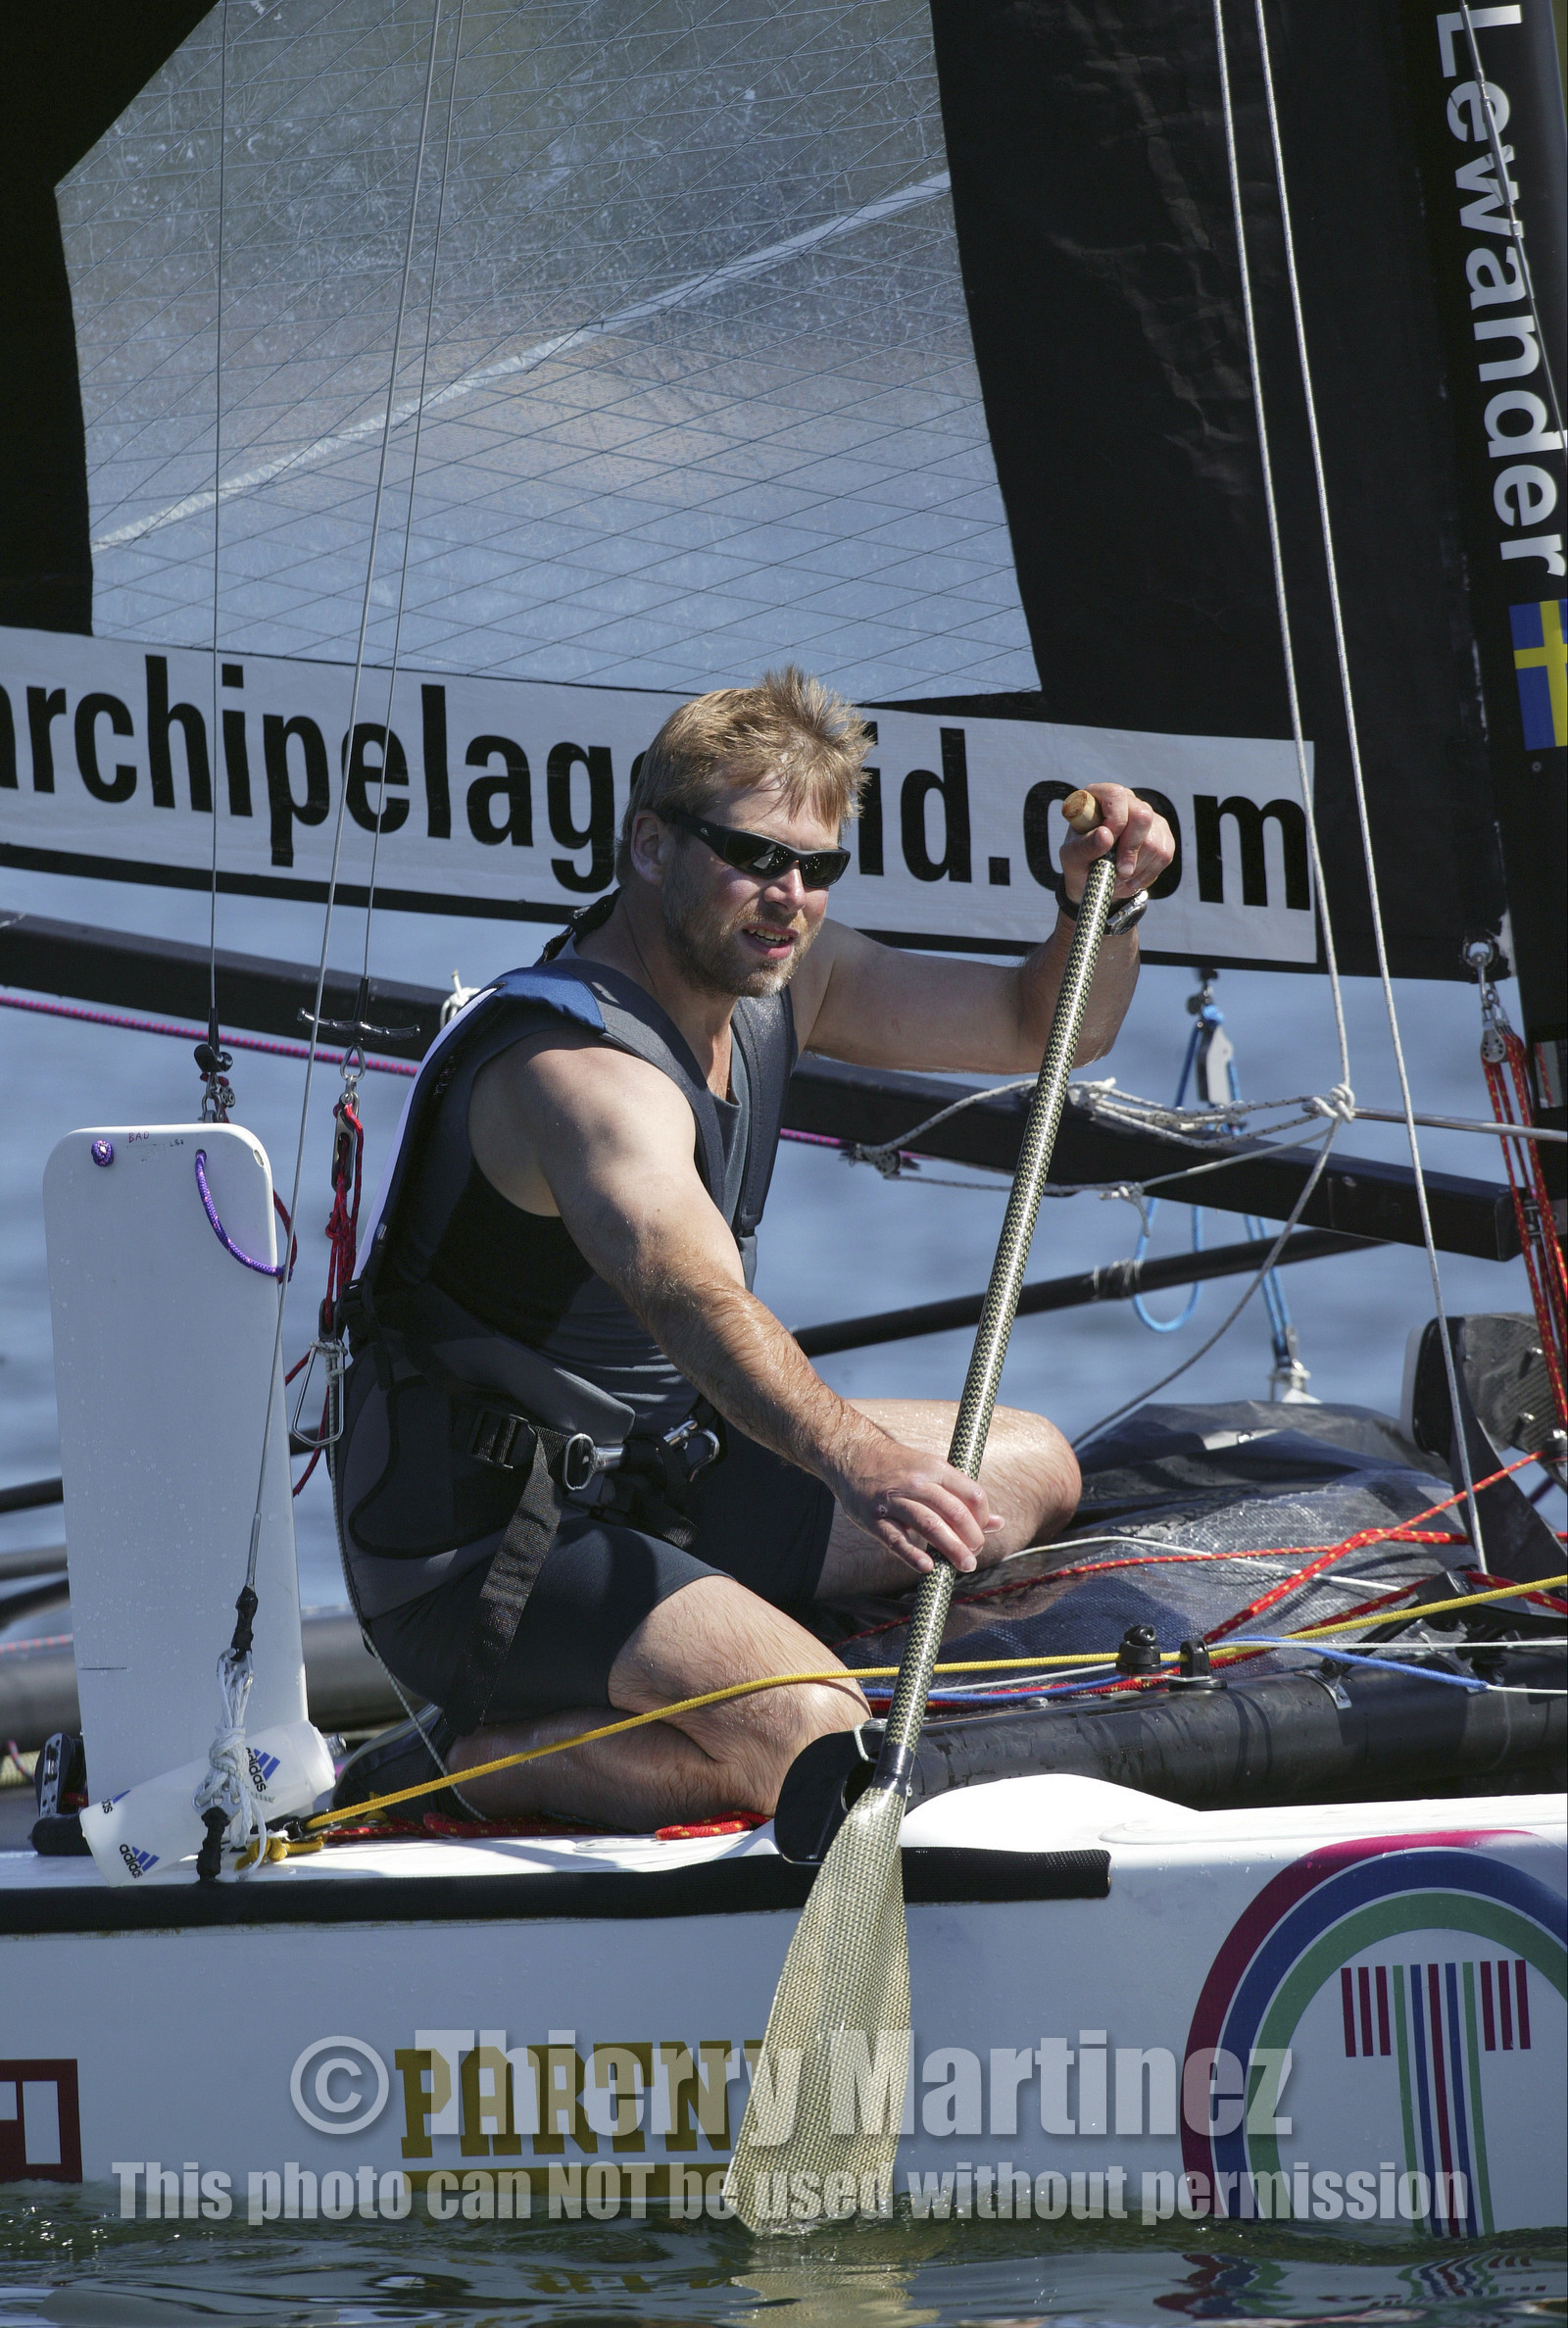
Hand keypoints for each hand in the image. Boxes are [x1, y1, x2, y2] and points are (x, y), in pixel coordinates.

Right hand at [832, 1430, 1001, 1576]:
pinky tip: (927, 1567)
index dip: (983, 1517)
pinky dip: (912, 1554)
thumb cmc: (899, 1467)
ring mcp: (894, 1500)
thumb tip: (998, 1523)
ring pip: (929, 1525)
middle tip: (975, 1555)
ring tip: (966, 1565)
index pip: (972, 1495)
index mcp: (935, 1468)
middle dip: (972, 1538)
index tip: (982, 1532)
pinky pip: (896, 1539)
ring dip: (952, 1548)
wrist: (853, 1454)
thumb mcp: (933, 1472)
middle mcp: (916, 1482)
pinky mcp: (874, 1517)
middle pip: (954, 1512)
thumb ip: (963, 1497)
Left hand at [1060, 784, 1173, 906]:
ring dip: (1137, 867)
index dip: (1115, 820)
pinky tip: (1132, 879)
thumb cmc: (1078, 860)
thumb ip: (1084, 846)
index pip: (1115, 796)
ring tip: (1119, 878)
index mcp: (1100, 796)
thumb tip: (1106, 836)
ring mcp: (1148, 816)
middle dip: (1131, 849)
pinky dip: (1148, 873)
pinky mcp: (1162, 835)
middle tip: (1119, 872)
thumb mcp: (1072, 856)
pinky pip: (1164, 854)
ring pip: (1155, 840)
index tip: (1107, 844)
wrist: (1093, 876)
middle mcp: (1127, 801)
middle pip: (1143, 816)